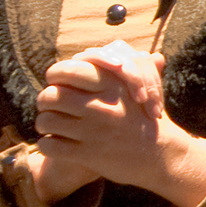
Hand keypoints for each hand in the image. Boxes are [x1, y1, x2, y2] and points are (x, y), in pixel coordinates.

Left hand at [35, 41, 205, 206]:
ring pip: (46, 120)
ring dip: (44, 123)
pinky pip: (49, 145)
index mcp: (112, 84)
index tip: (58, 83)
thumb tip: (97, 50)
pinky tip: (55, 144)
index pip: (66, 70)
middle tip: (48, 105)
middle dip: (44, 100)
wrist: (162, 156)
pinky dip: (46, 145)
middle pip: (50, 95)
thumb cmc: (145, 118)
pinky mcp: (87, 154)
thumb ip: (120, 68)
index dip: (56, 76)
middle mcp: (102, 105)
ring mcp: (94, 131)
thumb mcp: (142, 86)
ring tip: (50, 125)